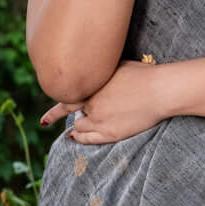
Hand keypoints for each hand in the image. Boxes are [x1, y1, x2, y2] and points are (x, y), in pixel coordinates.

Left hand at [39, 61, 168, 143]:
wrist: (160, 90)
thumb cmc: (142, 74)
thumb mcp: (115, 66)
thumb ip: (99, 72)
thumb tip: (90, 71)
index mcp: (90, 86)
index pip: (66, 98)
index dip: (55, 108)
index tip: (45, 117)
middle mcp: (91, 103)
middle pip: (69, 113)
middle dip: (57, 116)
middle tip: (45, 121)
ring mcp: (100, 120)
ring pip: (78, 127)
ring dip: (76, 125)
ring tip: (77, 124)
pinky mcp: (111, 133)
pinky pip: (89, 139)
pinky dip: (81, 138)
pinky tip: (76, 137)